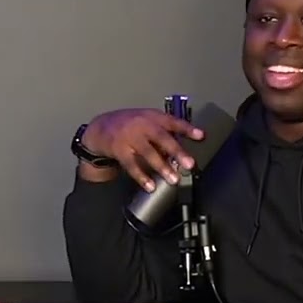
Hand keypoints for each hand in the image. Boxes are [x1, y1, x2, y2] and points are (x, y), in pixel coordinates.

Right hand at [83, 108, 204, 191]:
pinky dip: (141, 176)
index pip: (172, 121)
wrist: (101, 127)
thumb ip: (164, 133)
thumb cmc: (129, 126)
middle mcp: (142, 125)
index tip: (201, 136)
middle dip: (176, 151)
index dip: (187, 128)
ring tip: (173, 179)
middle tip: (189, 164)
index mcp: (152, 117)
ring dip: (162, 166)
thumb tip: (181, 152)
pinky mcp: (119, 150)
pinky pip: (131, 165)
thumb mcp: (147, 121)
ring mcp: (130, 137)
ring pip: (148, 153)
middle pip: (161, 137)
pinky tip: (150, 186)